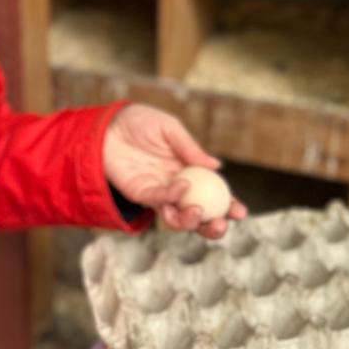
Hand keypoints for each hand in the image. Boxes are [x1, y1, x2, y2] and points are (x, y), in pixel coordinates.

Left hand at [103, 104, 246, 238]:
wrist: (108, 124)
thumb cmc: (139, 122)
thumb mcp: (169, 128)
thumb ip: (189, 148)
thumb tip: (216, 166)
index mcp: (189, 172)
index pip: (212, 194)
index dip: (227, 205)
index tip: (240, 212)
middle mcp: (175, 187)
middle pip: (197, 215)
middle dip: (211, 226)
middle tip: (221, 225)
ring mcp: (158, 193)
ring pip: (177, 218)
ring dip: (190, 221)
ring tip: (199, 212)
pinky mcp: (140, 193)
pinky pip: (158, 200)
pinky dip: (171, 197)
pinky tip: (181, 186)